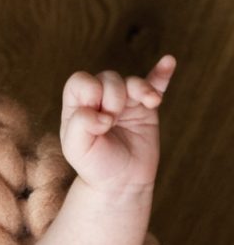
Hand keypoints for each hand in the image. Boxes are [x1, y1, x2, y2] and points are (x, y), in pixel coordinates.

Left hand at [60, 55, 175, 193]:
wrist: (121, 182)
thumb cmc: (94, 165)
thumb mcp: (76, 149)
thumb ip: (80, 124)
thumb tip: (102, 113)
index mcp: (77, 107)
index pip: (80, 81)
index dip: (90, 91)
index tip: (96, 117)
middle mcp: (99, 101)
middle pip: (107, 77)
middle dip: (112, 96)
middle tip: (111, 123)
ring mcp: (123, 103)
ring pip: (130, 81)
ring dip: (138, 89)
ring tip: (147, 103)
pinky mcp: (145, 108)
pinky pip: (155, 84)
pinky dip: (161, 74)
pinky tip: (168, 62)